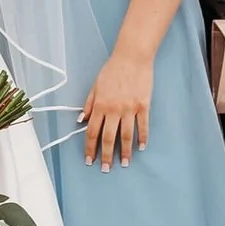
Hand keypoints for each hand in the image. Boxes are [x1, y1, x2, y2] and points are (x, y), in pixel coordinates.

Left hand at [80, 46, 153, 168]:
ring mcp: (129, 109)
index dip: (90, 148)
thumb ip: (89, 104)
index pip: (92, 131)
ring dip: (125, 152)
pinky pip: (142, 126)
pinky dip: (142, 138)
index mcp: (100, 105)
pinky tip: (140, 147)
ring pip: (126, 135)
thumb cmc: (112, 70)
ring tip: (124, 163)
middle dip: (106, 155)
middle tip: (105, 168)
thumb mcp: (95, 85)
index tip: (89, 159)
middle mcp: (114, 109)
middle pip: (108, 137)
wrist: (132, 57)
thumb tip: (81, 120)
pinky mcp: (143, 106)